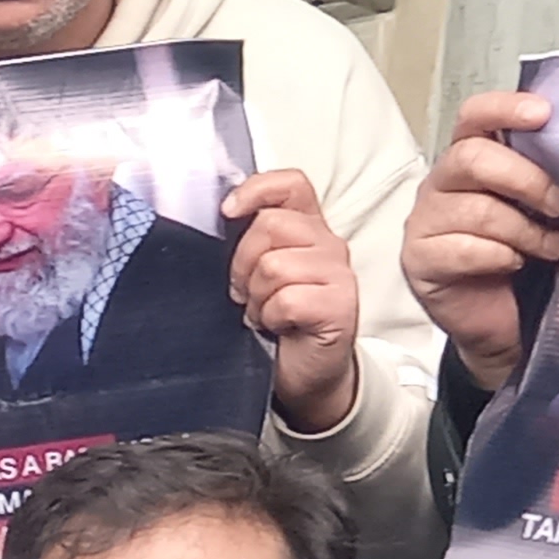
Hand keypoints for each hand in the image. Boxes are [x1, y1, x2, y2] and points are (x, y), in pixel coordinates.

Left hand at [224, 170, 362, 433]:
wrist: (302, 374)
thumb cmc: (274, 322)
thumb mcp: (253, 273)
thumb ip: (245, 240)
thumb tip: (217, 217)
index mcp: (306, 228)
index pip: (290, 184)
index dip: (256, 190)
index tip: (228, 212)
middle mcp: (328, 244)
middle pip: (272, 225)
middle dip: (243, 263)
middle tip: (245, 291)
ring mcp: (339, 274)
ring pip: (275, 265)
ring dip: (257, 296)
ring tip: (263, 312)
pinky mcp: (341, 306)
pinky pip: (288, 300)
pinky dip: (272, 317)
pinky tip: (279, 327)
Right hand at [399, 91, 558, 392]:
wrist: (502, 319)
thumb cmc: (524, 256)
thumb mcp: (540, 208)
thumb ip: (547, 176)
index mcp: (470, 159)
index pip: (474, 116)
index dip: (505, 108)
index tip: (544, 114)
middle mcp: (440, 184)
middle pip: (471, 158)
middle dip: (527, 181)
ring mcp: (424, 222)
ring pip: (477, 209)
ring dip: (526, 231)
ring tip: (551, 247)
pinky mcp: (418, 260)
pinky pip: (463, 249)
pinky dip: (501, 257)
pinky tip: (516, 264)